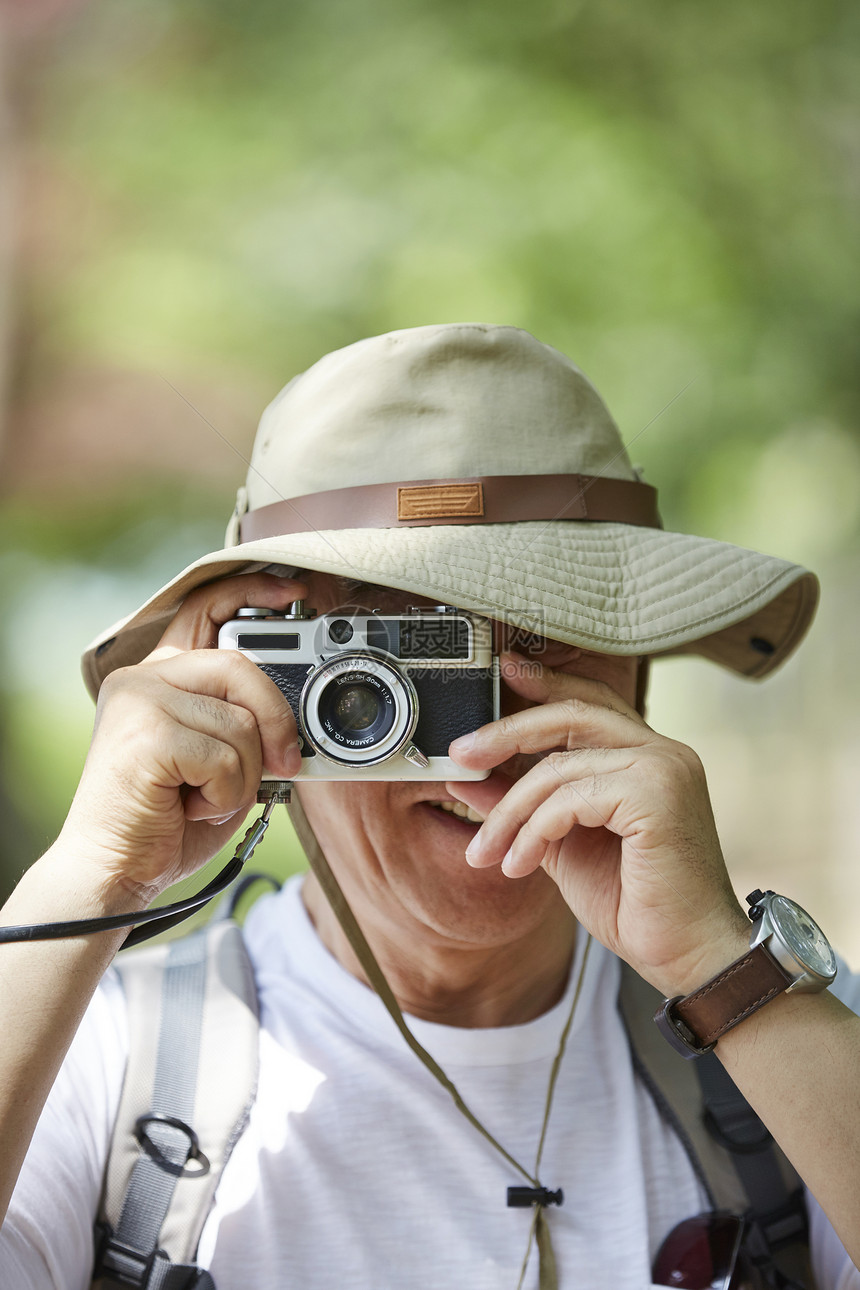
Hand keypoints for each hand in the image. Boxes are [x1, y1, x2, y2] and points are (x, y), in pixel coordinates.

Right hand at [56, 573, 305, 904]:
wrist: (115, 873)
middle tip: (286, 764)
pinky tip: (190, 808)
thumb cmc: (166, 821)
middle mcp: (144, 677)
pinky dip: (224, 796)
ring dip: (240, 778)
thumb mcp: (219, 760)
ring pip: (241, 724)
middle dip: (276, 722)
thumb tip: (299, 715)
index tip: (291, 589)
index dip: (251, 591)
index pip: (205, 609)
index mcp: (159, 676)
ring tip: (202, 799)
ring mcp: (140, 701)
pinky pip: (227, 758)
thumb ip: (243, 722)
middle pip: (241, 668)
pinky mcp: (146, 735)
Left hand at [447, 652, 748, 995]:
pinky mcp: (656, 795)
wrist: (687, 957)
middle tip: (458, 757)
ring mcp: (664, 769)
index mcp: (648, 759)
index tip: (504, 671)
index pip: (590, 704)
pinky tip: (520, 865)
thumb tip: (466, 776)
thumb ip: (521, 807)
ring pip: (558, 768)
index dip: (546, 684)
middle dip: (506, 733)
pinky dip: (533, 831)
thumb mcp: (560, 845)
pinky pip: (570, 798)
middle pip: (570, 716)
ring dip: (509, 813)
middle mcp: (663, 753)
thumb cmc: (636, 904)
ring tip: (488, 852)